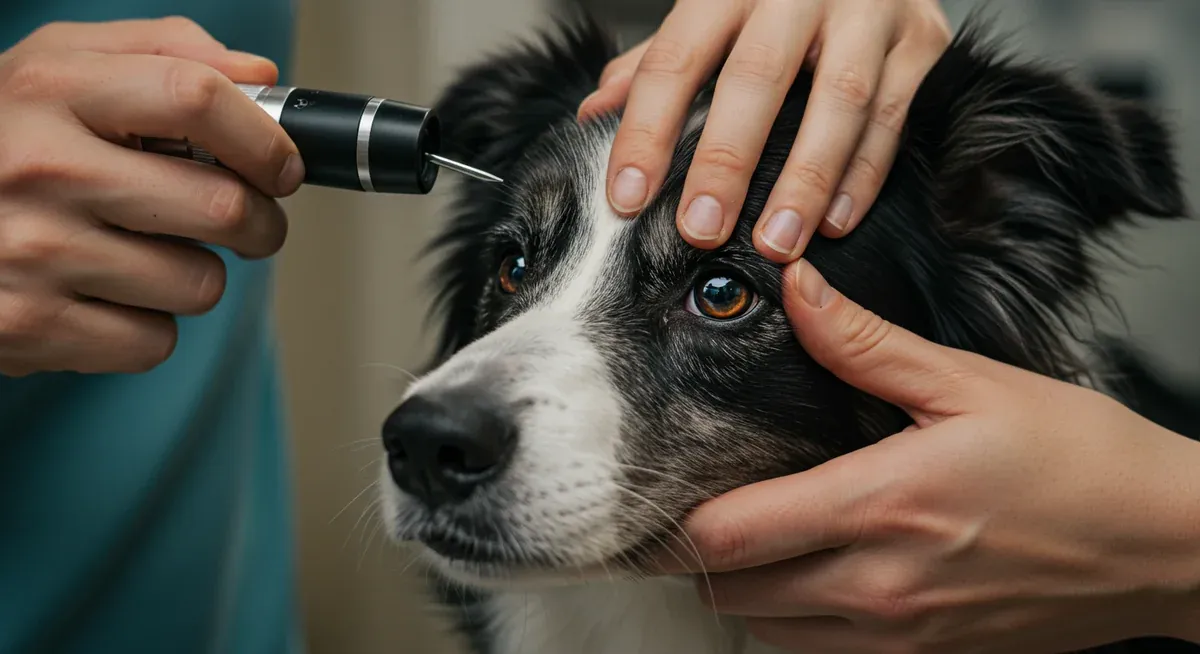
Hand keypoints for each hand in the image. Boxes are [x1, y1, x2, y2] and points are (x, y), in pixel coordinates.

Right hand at [0, 17, 302, 376]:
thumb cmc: (8, 140)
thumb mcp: (63, 68)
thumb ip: (164, 51)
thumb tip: (259, 81)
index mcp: (55, 90)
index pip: (195, 97)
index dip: (264, 139)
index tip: (283, 167)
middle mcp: (41, 167)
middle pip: (223, 206)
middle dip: (261, 223)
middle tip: (248, 223)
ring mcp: (31, 251)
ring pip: (199, 284)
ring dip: (194, 275)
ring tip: (145, 253)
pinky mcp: (28, 327)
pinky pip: (154, 342)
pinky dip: (146, 328)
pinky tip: (105, 295)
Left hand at [579, 0, 949, 261]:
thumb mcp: (713, 12)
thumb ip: (657, 63)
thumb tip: (595, 114)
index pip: (675, 59)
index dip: (646, 131)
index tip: (627, 197)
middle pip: (756, 79)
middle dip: (725, 160)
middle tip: (700, 229)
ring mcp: (868, 11)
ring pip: (838, 101)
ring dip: (805, 180)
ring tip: (776, 242)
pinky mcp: (922, 39)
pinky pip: (893, 115)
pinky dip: (863, 175)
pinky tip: (834, 222)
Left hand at [657, 260, 1199, 651]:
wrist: (1164, 545)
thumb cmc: (1079, 460)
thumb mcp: (971, 385)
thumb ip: (866, 346)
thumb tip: (798, 292)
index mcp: (881, 506)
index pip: (731, 536)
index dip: (677, 519)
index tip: (656, 490)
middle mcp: (878, 586)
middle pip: (732, 590)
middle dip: (700, 554)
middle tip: (693, 507)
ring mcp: (901, 633)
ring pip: (769, 630)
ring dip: (744, 588)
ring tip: (750, 536)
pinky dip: (793, 621)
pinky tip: (808, 574)